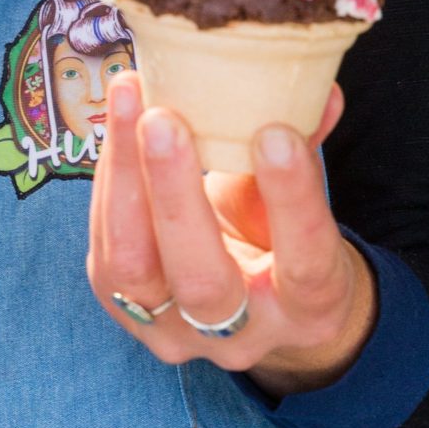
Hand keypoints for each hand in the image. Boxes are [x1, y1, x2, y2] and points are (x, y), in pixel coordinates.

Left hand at [87, 72, 374, 393]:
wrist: (253, 307)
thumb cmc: (284, 245)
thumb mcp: (307, 209)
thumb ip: (307, 154)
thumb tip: (322, 90)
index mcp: (309, 309)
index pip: (304, 262)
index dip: (290, 198)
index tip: (274, 133)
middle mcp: (241, 337)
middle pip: (201, 280)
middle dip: (176, 195)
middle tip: (164, 119)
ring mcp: (176, 335)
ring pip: (133, 267)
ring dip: (124, 176)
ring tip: (129, 97)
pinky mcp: (127, 315)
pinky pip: (106, 250)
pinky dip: (110, 181)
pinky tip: (118, 124)